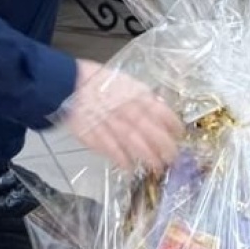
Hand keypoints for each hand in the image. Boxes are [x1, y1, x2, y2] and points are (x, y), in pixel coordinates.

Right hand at [60, 60, 183, 171]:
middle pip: (151, 131)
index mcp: (135, 94)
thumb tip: (159, 104)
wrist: (69, 83)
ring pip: (134, 143)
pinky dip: (122, 159)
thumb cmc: (99, 81)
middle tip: (172, 157)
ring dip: (148, 157)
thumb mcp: (125, 81)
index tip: (179, 135)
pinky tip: (130, 167)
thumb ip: (142, 94)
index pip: (160, 111)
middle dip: (165, 146)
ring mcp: (111, 123)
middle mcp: (126, 110)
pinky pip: (112, 149)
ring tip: (157, 166)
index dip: (172, 125)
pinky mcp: (95, 134)